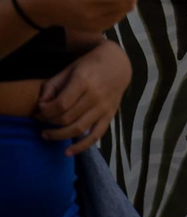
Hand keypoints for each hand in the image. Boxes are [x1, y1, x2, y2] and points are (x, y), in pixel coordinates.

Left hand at [35, 40, 131, 156]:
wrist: (117, 63)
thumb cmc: (89, 66)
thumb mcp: (69, 69)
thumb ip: (52, 86)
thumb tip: (41, 105)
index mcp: (84, 81)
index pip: (60, 105)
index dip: (45, 111)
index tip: (39, 110)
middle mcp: (95, 96)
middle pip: (66, 118)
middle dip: (49, 122)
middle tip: (41, 120)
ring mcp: (104, 107)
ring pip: (78, 129)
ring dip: (58, 135)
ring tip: (46, 134)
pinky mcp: (110, 115)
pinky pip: (96, 135)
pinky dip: (81, 147)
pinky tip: (67, 153)